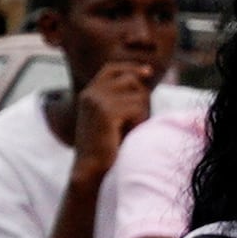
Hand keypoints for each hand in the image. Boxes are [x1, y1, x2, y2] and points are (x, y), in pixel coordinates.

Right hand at [71, 56, 155, 173]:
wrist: (91, 170)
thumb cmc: (106, 148)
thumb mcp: (111, 117)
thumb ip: (122, 98)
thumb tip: (145, 75)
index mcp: (88, 94)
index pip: (111, 69)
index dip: (131, 67)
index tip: (148, 72)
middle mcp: (91, 93)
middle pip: (131, 79)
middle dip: (142, 97)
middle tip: (138, 121)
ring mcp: (97, 101)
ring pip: (138, 94)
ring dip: (143, 112)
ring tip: (132, 129)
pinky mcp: (107, 112)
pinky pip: (138, 108)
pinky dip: (140, 122)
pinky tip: (129, 134)